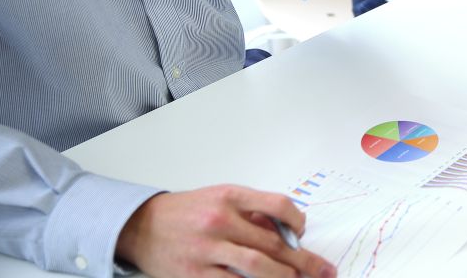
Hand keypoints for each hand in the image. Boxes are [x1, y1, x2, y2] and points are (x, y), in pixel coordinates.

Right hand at [116, 185, 335, 277]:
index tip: (304, 231)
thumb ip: (253, 212)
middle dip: (304, 260)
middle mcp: (220, 221)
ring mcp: (207, 249)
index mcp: (231, 197)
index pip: (278, 205)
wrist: (142, 226)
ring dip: (284, 276)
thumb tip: (288, 230)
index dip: (298, 220)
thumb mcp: (221, 198)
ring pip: (257, 267)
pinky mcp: (196, 274)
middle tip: (324, 270)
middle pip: (273, 243)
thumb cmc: (188, 211)